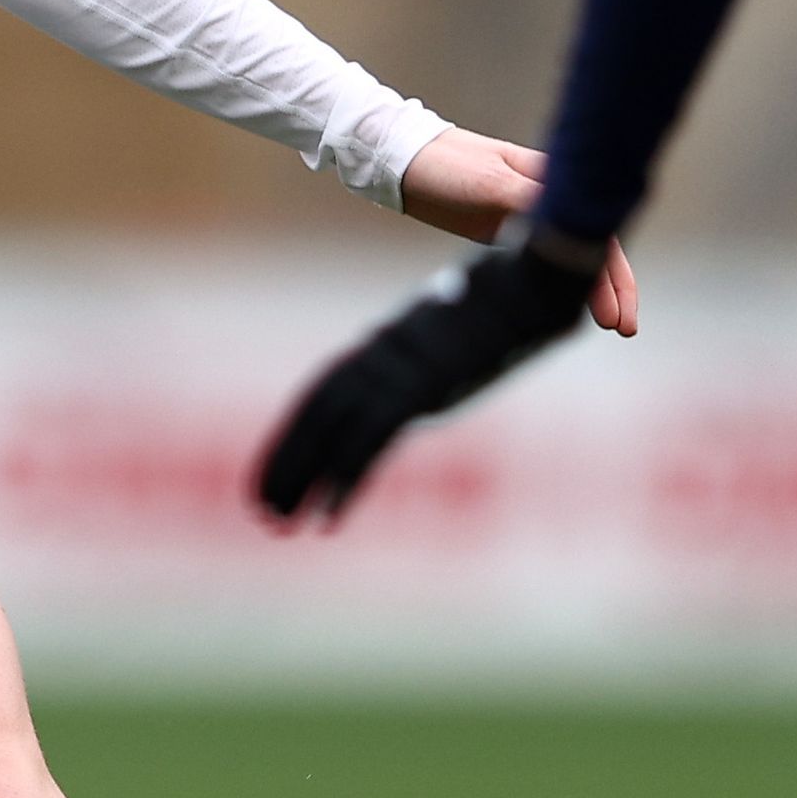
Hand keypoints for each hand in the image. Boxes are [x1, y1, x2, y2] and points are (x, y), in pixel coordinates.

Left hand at [255, 234, 602, 525]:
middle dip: (286, 460)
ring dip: (302, 479)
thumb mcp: (469, 317)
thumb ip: (445, 343)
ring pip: (332, 431)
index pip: (324, 390)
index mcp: (388, 341)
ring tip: (278, 523)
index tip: (274, 465)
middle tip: (258, 509)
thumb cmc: (515, 290)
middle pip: (317, 412)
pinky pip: (371, 443)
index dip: (294, 431)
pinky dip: (345, 483)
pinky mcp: (422, 388)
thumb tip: (446, 357)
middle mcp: (384, 355)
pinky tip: (328, 521)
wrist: (538, 275)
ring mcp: (401, 370)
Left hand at [394, 131, 638, 333]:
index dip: (612, 275)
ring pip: (568, 259)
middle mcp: (547, 200)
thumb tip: (567, 225)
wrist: (402, 163)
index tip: (617, 312)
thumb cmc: (447, 166)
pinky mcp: (505, 231)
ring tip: (607, 324)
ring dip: (588, 291)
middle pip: (590, 250)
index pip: (596, 235)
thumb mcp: (490, 183)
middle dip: (611, 289)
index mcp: (551, 184)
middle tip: (623, 329)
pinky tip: (561, 308)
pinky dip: (556, 286)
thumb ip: (528, 202)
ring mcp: (527, 217)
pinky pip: (541, 263)